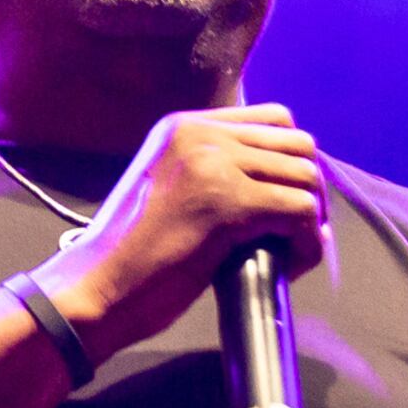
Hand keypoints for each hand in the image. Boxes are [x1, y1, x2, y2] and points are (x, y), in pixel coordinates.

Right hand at [33, 105, 325, 356]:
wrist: (96, 289)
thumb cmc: (130, 256)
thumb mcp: (169, 192)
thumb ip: (215, 174)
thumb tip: (287, 186)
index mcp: (183, 127)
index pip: (273, 118)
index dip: (291, 161)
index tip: (284, 199)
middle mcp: (199, 134)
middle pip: (297, 143)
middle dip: (308, 189)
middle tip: (296, 230)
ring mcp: (213, 165)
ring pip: (305, 176)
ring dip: (311, 218)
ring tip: (292, 250)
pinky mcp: (227, 203)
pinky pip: (300, 211)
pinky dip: (306, 242)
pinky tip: (290, 263)